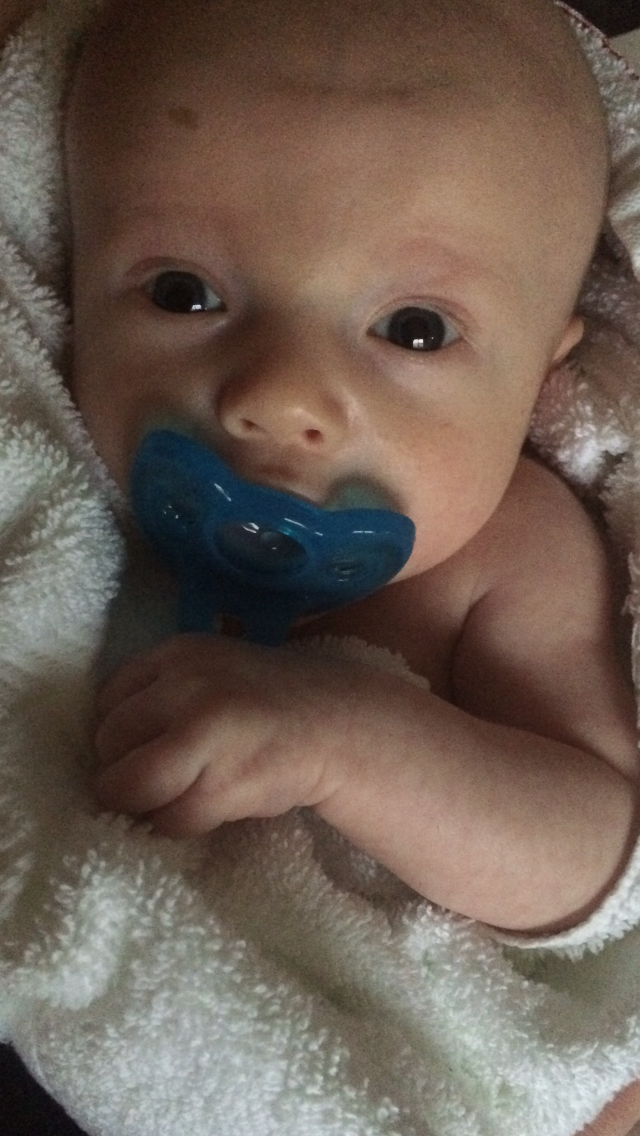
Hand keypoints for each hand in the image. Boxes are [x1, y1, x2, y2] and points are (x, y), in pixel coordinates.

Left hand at [94, 634, 359, 836]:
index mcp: (177, 654)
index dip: (119, 735)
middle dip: (125, 770)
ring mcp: (202, 736)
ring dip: (144, 804)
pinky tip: (206, 809)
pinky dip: (178, 824)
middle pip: (109, 745)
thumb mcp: (210, 670)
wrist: (337, 725)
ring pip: (128, 787)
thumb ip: (160, 691)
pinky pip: (169, 819)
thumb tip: (106, 744)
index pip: (107, 702)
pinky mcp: (221, 784)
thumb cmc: (267, 702)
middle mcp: (184, 688)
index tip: (141, 749)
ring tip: (174, 799)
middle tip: (158, 780)